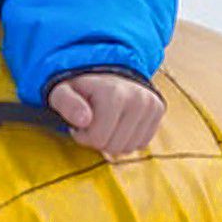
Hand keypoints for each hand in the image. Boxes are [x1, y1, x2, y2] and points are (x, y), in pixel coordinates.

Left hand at [47, 71, 164, 157]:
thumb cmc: (80, 88)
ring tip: (104, 122)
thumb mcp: (62, 92)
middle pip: (114, 146)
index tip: (78, 122)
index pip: (98, 138)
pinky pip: (141, 144)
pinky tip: (118, 123)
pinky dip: (127, 139)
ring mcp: (152, 104)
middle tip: (91, 122)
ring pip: (129, 148)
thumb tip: (83, 120)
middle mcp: (138, 98)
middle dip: (97, 139)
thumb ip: (66, 104)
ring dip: (112, 140)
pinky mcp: (159, 111)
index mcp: (113, 93)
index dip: (82, 136)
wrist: (106, 73)